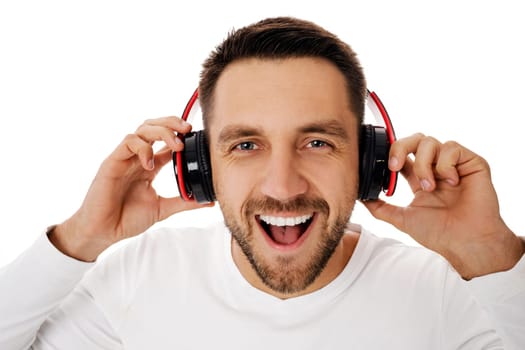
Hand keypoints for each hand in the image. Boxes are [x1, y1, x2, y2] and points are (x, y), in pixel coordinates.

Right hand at [50, 117, 210, 260]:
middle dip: (172, 123)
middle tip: (188, 129)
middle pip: (154, 127)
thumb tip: (209, 201)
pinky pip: (128, 143)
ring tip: (176, 145)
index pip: (166, 142)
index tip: (197, 138)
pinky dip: (143, 148)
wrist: (103, 232)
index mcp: (149, 166)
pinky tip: (150, 163)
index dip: (181, 135)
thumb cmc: (126, 219)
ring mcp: (125, 158)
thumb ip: (184, 202)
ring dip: (162, 131)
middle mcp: (137, 158)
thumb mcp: (162, 209)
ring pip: (142, 129)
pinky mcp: (112, 162)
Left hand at [363, 133, 524, 278]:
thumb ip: (380, 207)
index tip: (384, 166)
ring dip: (424, 164)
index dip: (391, 153)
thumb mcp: (402, 219)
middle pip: (414, 140)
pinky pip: (452, 147)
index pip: (403, 154)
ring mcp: (454, 164)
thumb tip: (360, 198)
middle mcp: (437, 168)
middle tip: (395, 166)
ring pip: (430, 141)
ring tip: (429, 186)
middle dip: (400, 148)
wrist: (466, 243)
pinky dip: (446, 164)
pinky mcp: (472, 163)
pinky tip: (450, 182)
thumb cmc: (440, 233)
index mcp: (420, 178)